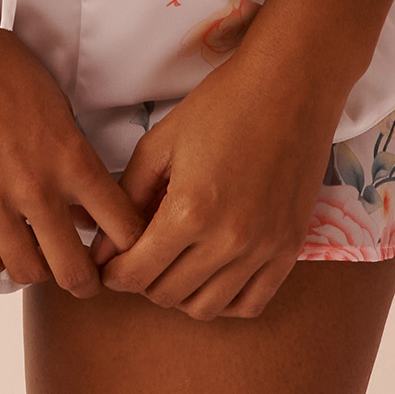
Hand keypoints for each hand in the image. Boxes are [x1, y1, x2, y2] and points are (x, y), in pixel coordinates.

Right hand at [0, 0, 145, 296]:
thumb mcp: (56, 105)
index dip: (128, 248)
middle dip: (85, 280)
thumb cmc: (2, 63)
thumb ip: (74, 159)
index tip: (119, 250)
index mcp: (71, 157)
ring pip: (27, 273)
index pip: (123, 229)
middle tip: (79, 272)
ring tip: (34, 253)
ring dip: (36, 268)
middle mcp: (37, 187)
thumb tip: (86, 209)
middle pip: (76, 272)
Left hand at [91, 0, 360, 319]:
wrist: (290, 85)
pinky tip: (211, 275)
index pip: (137, 274)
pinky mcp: (289, 250)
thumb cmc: (223, 104)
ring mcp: (263, 250)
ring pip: (207, 308)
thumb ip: (128, 195)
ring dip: (180, 295)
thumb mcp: (161, 141)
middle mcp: (228, 241)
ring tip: (172, 265)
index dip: (114, 274)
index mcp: (190, 210)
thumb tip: (104, 244)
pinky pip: (250, 304)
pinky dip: (224, 301)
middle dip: (142, 282)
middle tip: (137, 258)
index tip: (109, 264)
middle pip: (168, 295)